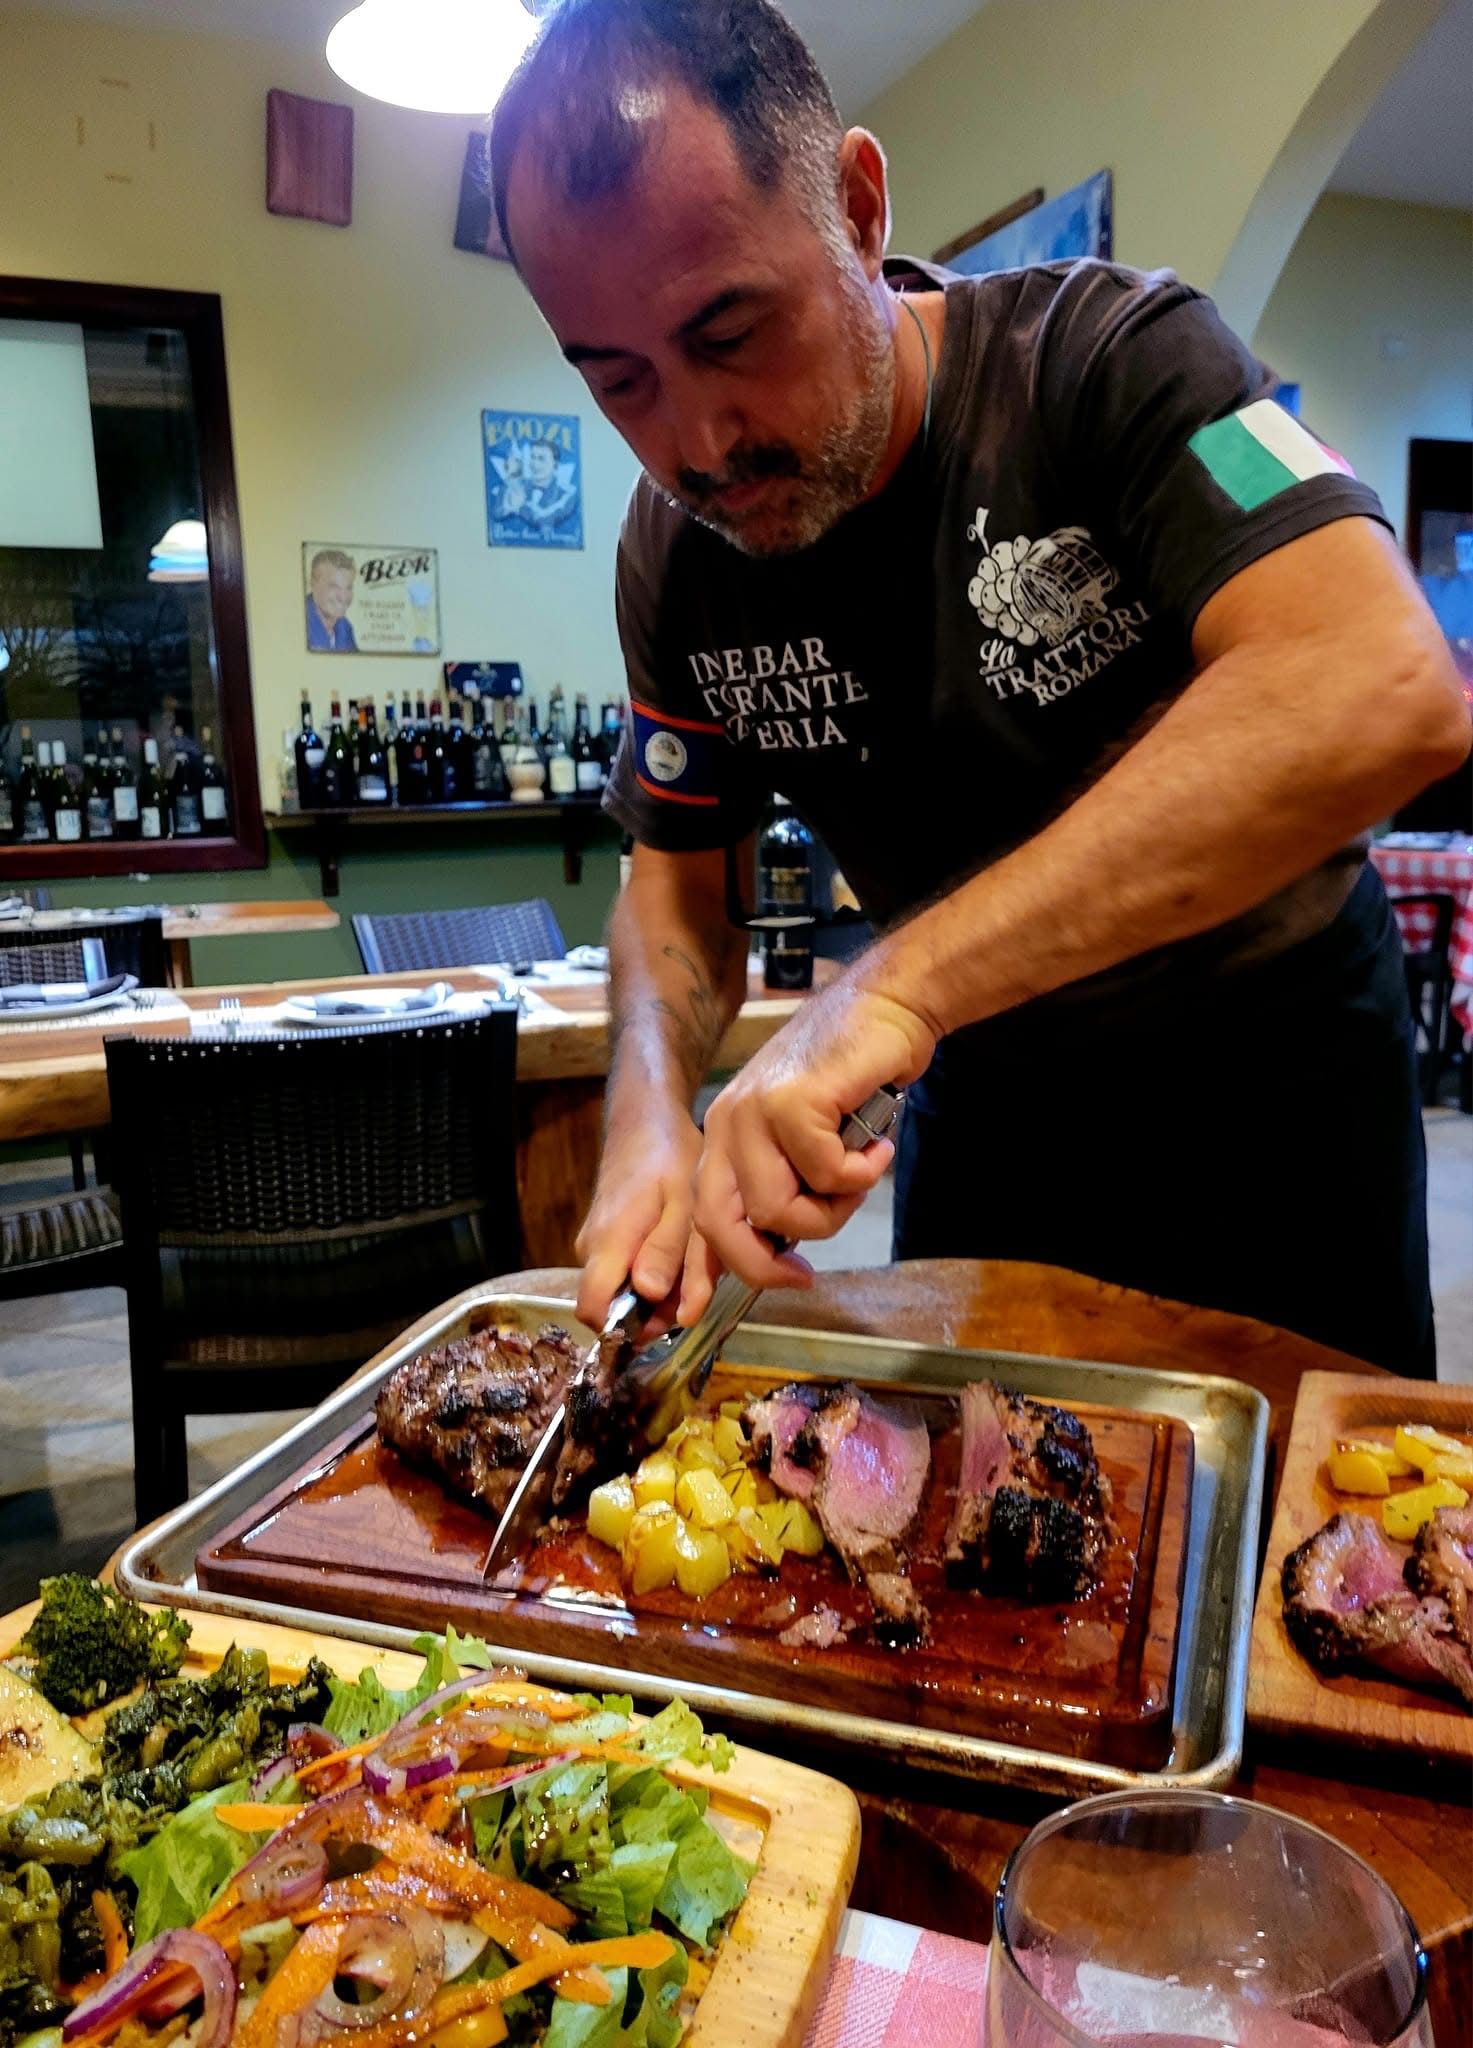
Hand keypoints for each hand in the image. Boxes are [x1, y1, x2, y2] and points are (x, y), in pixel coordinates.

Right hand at [575, 1115, 702, 1331]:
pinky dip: (656, 1271)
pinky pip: (626, 1270)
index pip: (594, 1311)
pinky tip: (681, 1250)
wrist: (645, 1119)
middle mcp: (592, 1249)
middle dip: (655, 1311)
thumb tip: (652, 1297)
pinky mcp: (607, 1237)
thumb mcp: (684, 1203)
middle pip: (614, 1307)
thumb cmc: (669, 1156)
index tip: (667, 1323)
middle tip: (696, 1288)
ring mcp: (596, 1242)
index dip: (625, 1331)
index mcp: (609, 1244)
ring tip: (694, 1262)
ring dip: (660, 1290)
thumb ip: (670, 1252)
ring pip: (623, 1289)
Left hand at [679, 978, 935, 1320]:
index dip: (711, 1267)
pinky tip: (879, 1147)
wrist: (886, 1008)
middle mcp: (726, 1125)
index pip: (701, 1216)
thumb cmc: (854, 1078)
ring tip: (860, 1175)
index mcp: (723, 1137)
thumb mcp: (806, 1141)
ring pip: (780, 1209)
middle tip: (806, 1273)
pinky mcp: (790, 1102)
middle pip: (723, 1224)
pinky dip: (863, 1173)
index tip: (725, 1303)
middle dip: (765, 1265)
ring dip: (833, 1210)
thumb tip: (781, 1248)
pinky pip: (827, 1175)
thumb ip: (787, 1184)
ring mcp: (753, 1112)